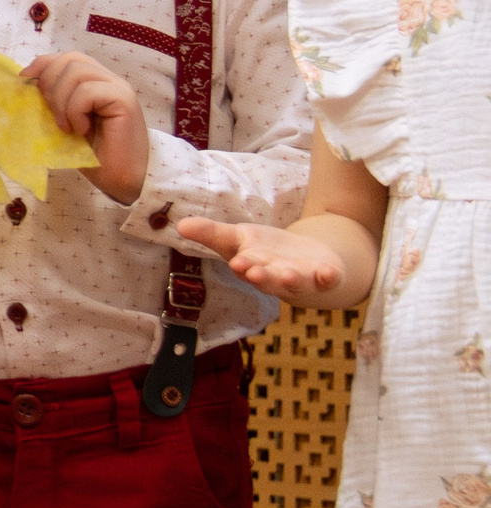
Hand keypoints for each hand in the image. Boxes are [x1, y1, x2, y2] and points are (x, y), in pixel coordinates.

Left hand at [20, 53, 148, 203]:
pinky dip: (75, 111)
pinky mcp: (124, 101)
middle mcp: (110, 80)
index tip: (24, 78)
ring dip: (62, 101)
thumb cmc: (93, 155)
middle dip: (50, 84)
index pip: (68, 58)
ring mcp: (119, 88)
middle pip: (71, 60)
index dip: (44, 63)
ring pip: (77, 73)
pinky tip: (81, 130)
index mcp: (97, 82)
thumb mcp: (65, 121)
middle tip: (52, 114)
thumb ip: (55, 99)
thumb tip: (27, 80)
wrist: (121, 180)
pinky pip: (87, 92)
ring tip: (66, 127)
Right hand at [178, 219, 344, 303]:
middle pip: (269, 280)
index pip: (246, 268)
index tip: (239, 263)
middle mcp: (275, 277)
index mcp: (252, 267)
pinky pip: (328, 281)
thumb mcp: (238, 238)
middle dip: (264, 277)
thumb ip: (211, 233)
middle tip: (255, 272)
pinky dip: (328, 278)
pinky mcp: (325, 277)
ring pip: (297, 284)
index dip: (244, 266)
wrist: (304, 259)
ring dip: (292, 280)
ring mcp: (302, 279)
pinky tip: (328, 272)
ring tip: (288, 274)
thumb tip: (179, 224)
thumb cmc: (265, 251)